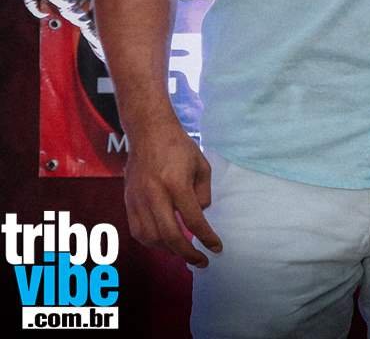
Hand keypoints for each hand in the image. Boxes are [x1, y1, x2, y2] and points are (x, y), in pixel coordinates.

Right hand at [121, 122, 220, 267]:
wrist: (148, 133)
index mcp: (176, 184)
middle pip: (169, 234)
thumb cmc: (179, 148)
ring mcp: (138, 200)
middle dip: (187, 253)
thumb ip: (203, 193)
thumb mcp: (201, 166)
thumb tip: (199, 216)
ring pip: (150, 237)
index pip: (192, 219)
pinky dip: (151, 242)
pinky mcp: (128, 201)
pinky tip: (163, 243)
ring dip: (168, 250)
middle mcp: (154, 195)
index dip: (206, 237)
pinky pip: (137, 230)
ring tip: (184, 253)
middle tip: (200, 261)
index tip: (216, 247)